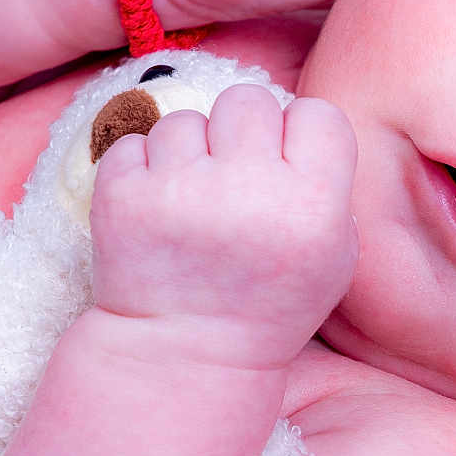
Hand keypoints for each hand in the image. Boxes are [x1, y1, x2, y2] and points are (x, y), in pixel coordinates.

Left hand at [88, 84, 357, 369]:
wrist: (184, 356)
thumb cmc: (268, 301)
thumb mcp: (334, 259)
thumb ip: (328, 184)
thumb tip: (292, 121)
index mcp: (312, 207)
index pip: (318, 114)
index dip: (300, 137)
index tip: (285, 170)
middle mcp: (248, 190)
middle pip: (248, 100)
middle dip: (241, 133)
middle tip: (234, 181)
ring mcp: (179, 191)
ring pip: (187, 120)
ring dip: (188, 155)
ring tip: (192, 207)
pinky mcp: (121, 195)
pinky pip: (135, 142)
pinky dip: (143, 171)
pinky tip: (157, 213)